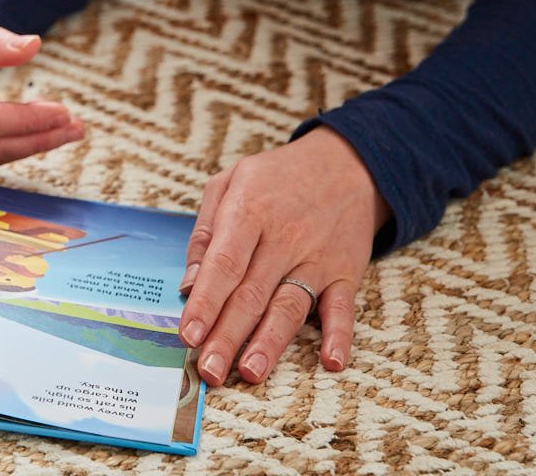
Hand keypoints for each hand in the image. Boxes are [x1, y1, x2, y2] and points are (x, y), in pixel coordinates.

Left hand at [178, 126, 390, 385]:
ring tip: (250, 372)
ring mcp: (317, 258)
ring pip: (290, 306)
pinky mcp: (345, 273)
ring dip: (271, 342)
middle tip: (209, 371)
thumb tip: (188, 284)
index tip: (188, 335)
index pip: (224, 264)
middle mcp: (284, 238)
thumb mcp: (229, 183)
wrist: (346, 164)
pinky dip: (339, 335)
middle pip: (252, 294)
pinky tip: (331, 361)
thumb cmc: (276, 177)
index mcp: (249, 212)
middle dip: (228, 336)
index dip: (206, 302)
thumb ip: (205, 233)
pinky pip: (343, 308)